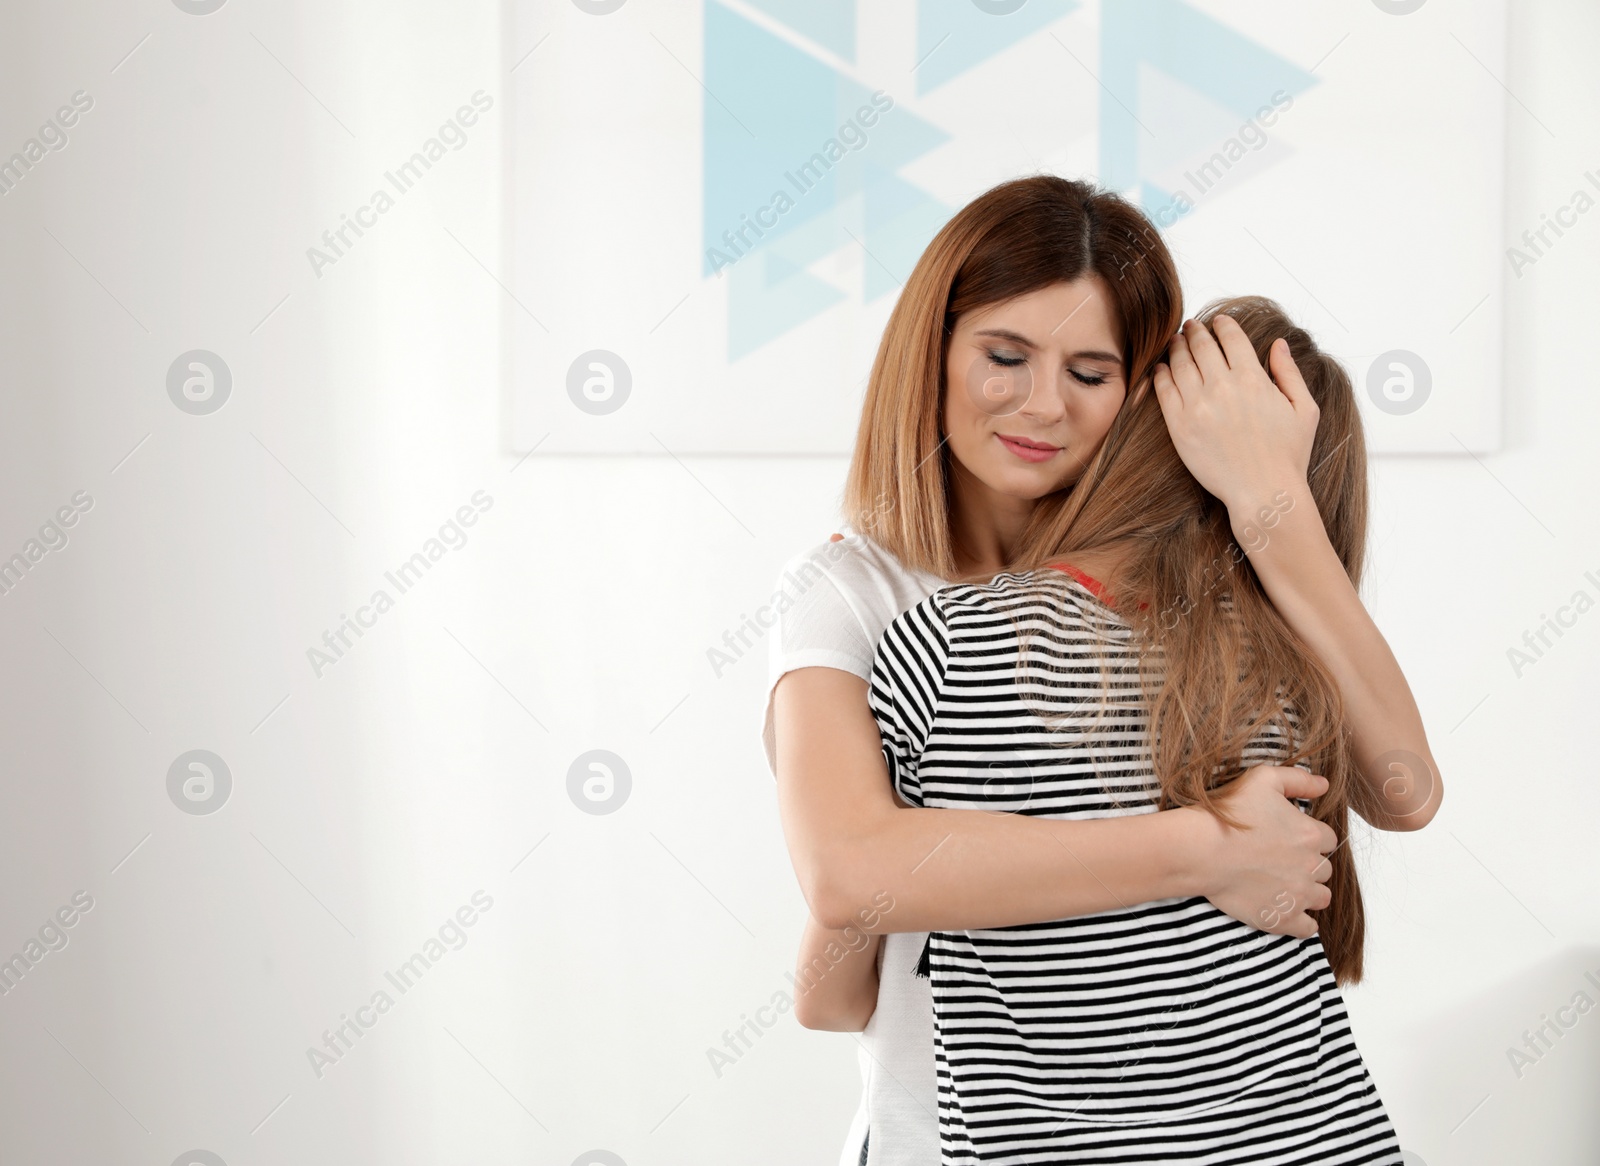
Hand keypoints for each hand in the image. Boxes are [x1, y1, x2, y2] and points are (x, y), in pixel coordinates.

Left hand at [1151, 316, 1318, 514]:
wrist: (1263, 493)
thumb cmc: (1288, 455)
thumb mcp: (1304, 409)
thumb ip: (1289, 372)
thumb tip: (1278, 343)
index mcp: (1254, 379)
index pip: (1231, 338)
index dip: (1222, 325)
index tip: (1217, 321)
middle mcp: (1223, 387)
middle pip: (1201, 345)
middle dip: (1195, 331)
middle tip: (1190, 326)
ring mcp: (1198, 406)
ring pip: (1180, 363)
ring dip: (1176, 347)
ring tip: (1175, 342)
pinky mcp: (1179, 426)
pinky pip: (1164, 390)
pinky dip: (1160, 373)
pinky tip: (1161, 368)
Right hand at [1181, 765, 1337, 937]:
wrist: (1201, 850)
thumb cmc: (1229, 814)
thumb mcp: (1264, 779)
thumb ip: (1299, 779)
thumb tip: (1325, 785)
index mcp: (1310, 834)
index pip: (1328, 839)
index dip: (1310, 838)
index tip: (1290, 838)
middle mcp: (1311, 867)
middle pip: (1324, 869)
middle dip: (1308, 865)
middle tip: (1282, 861)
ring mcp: (1298, 895)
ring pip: (1321, 897)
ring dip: (1309, 892)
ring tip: (1286, 886)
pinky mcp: (1281, 918)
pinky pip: (1307, 928)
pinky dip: (1302, 922)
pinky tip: (1289, 911)